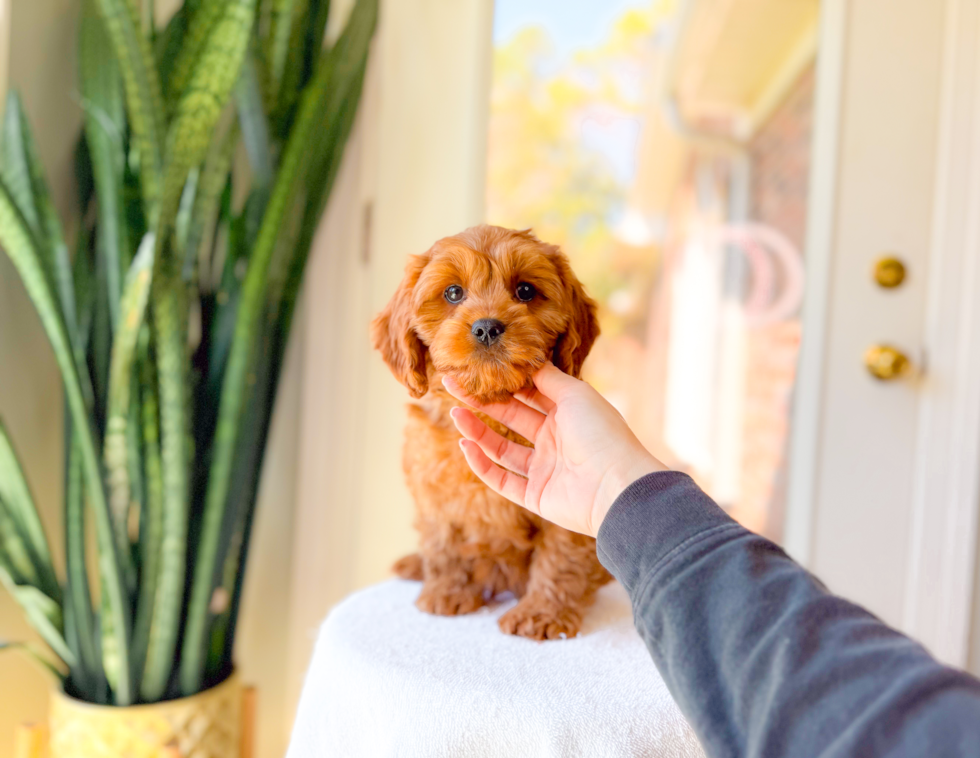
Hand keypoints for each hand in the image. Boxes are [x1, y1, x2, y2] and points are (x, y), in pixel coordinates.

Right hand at [443, 364, 665, 537]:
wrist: (617, 487)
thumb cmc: (601, 433)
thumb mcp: (574, 394)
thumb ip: (546, 377)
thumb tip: (525, 356)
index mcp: (567, 414)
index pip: (529, 394)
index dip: (503, 383)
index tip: (478, 369)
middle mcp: (555, 440)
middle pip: (511, 418)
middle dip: (482, 403)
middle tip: (454, 386)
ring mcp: (545, 469)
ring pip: (502, 449)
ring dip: (477, 432)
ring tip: (455, 414)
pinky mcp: (536, 496)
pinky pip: (503, 480)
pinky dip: (483, 465)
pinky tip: (466, 446)